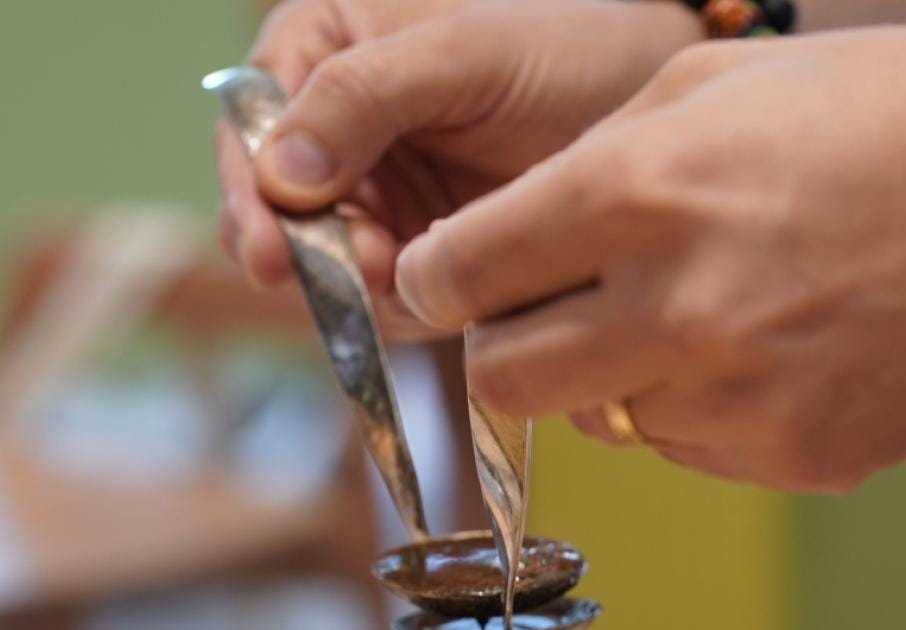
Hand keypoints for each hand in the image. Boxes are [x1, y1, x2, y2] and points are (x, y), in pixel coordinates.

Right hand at [216, 0, 699, 304]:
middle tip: (357, 271)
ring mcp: (375, 195)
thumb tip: (280, 171)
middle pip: (275, 209)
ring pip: (324, 263)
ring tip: (406, 279)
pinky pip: (383, 299)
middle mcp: (334, 127)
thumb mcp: (464, 53)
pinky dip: (403, 309)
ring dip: (354, 287)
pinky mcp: (419, 254)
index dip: (251, 189)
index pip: (250, 123)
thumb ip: (364, 96)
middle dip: (306, 251)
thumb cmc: (567, 44)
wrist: (655, 102)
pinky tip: (441, 300)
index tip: (271, 246)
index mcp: (321, 48)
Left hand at [394, 28, 905, 490]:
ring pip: (601, 422)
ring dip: (619, 378)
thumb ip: (594, 159)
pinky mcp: (796, 456)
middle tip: (544, 316)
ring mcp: (739, 396)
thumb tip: (516, 235)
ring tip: (705, 313)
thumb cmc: (890, 114)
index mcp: (641, 191)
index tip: (445, 281)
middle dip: (504, 348)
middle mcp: (677, 306)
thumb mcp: (718, 80)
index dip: (436, 279)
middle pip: (502, 380)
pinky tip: (768, 348)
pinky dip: (702, 410)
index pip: (460, 273)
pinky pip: (692, 451)